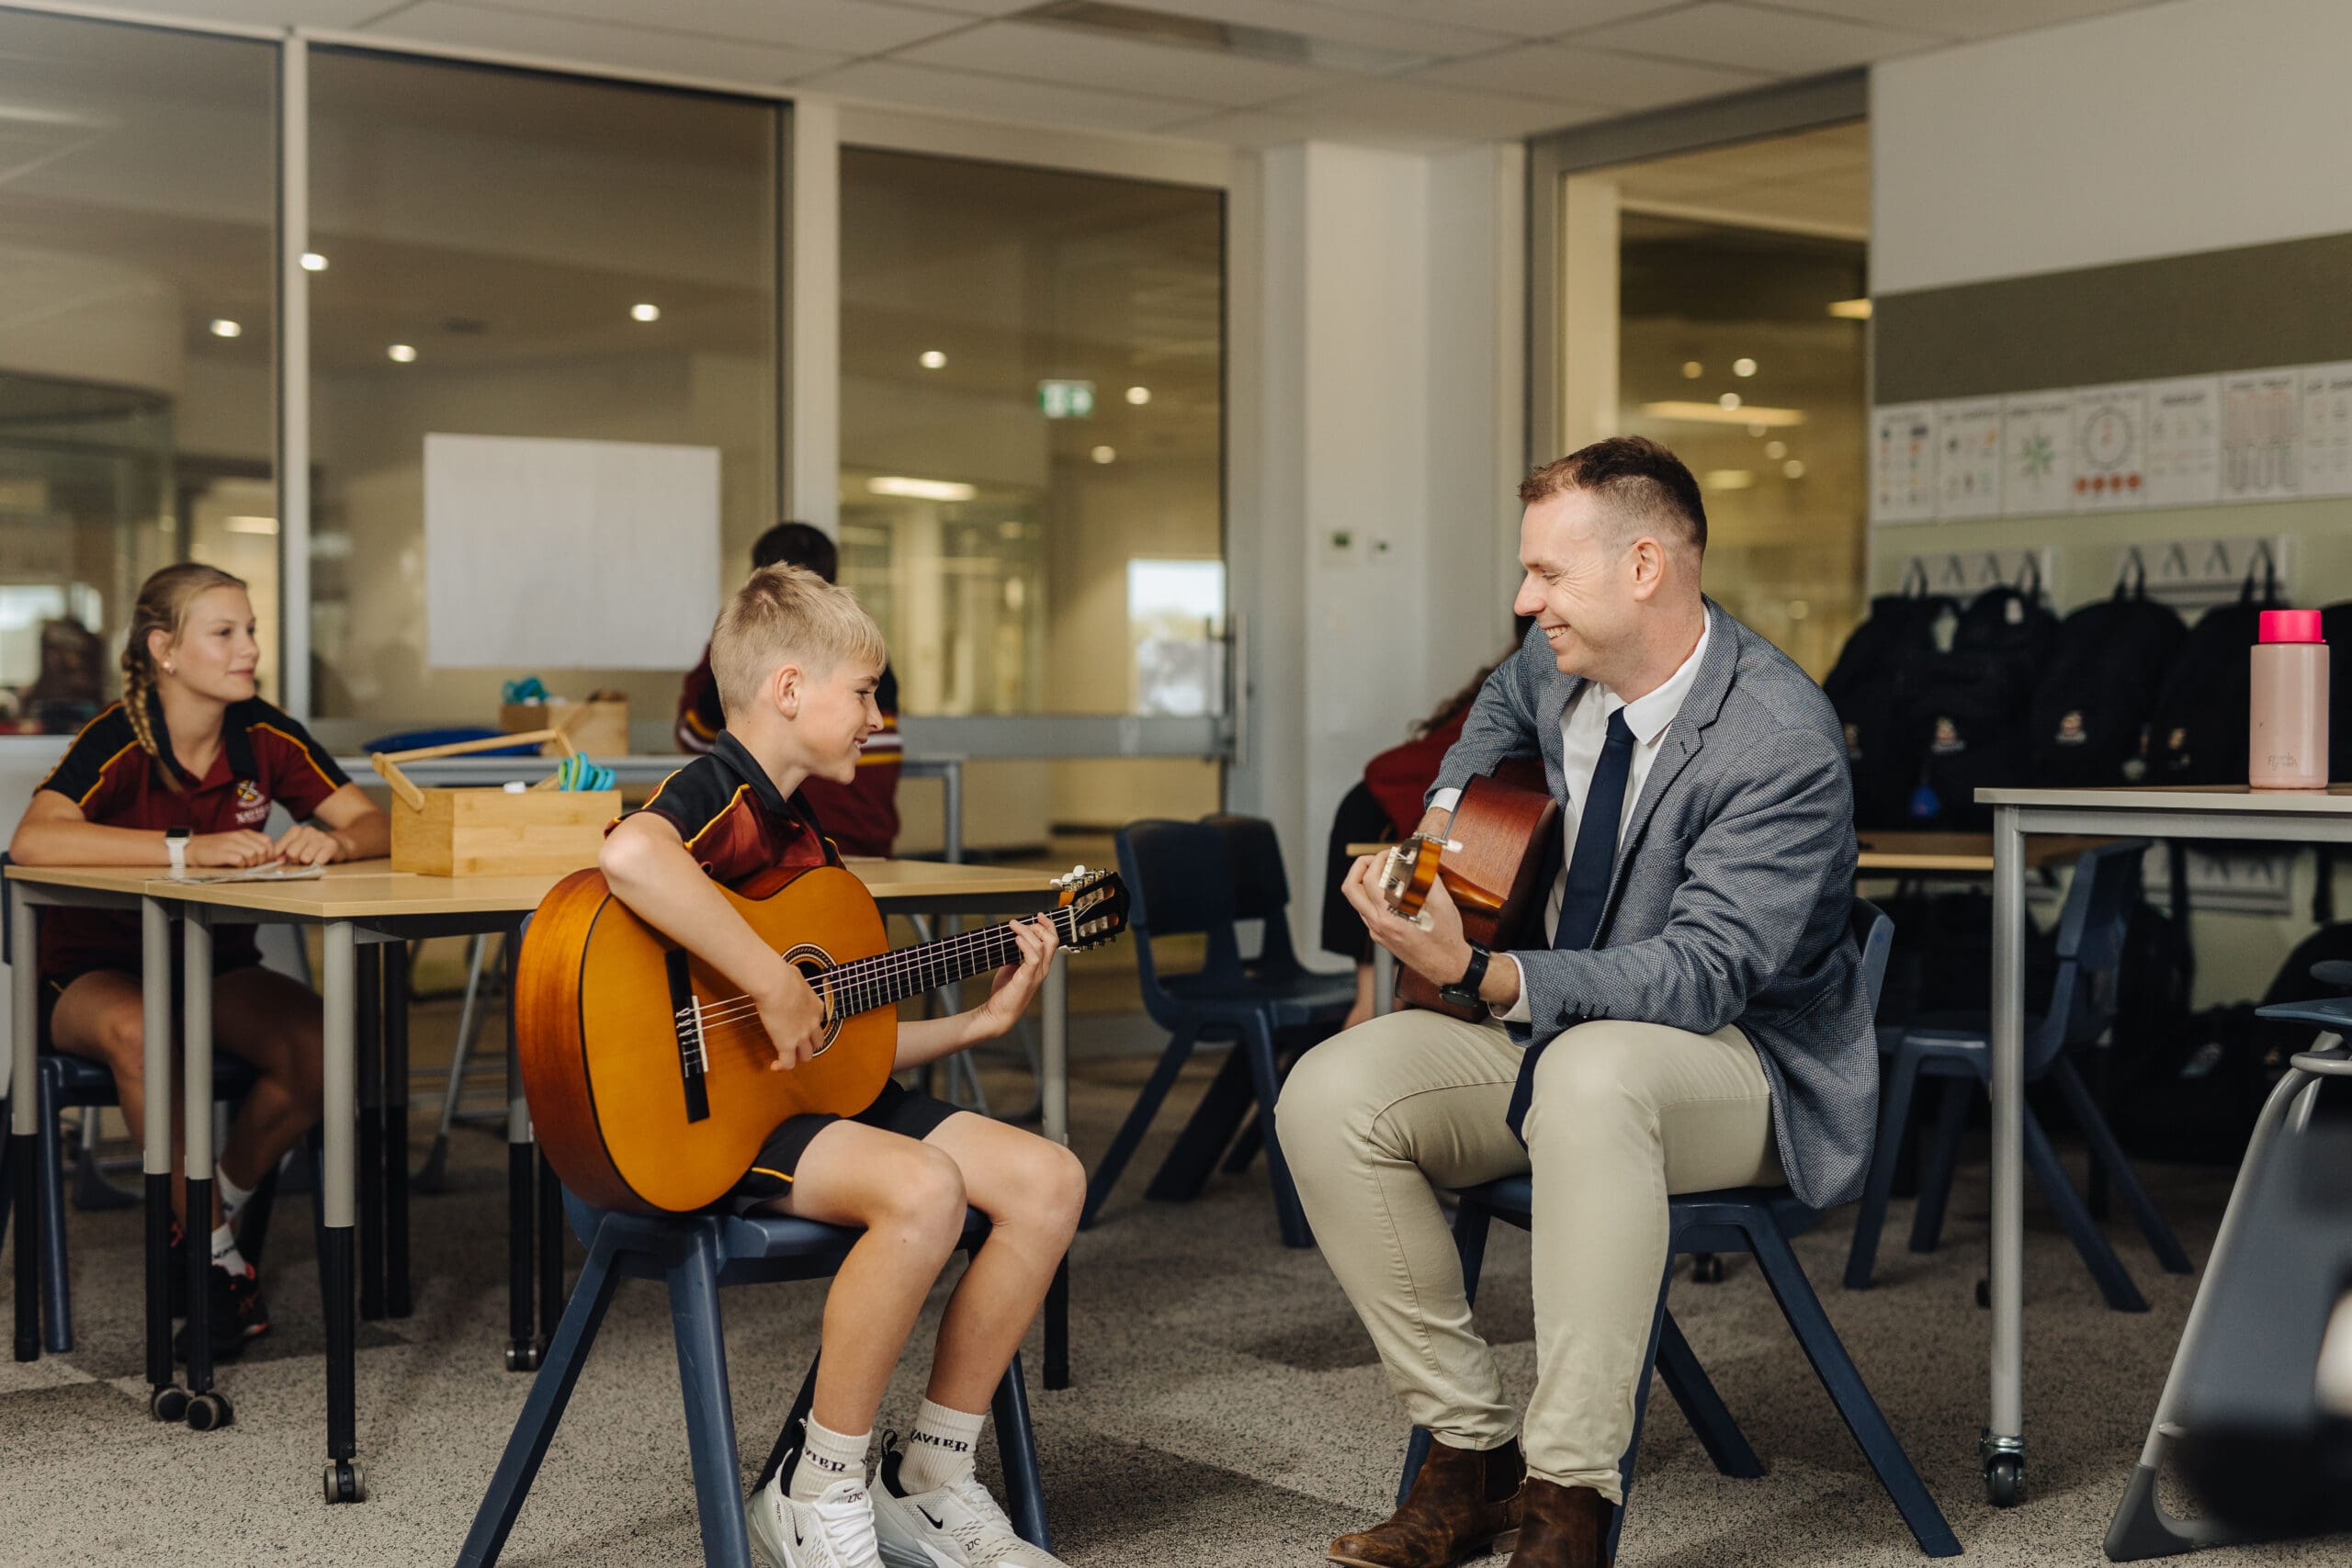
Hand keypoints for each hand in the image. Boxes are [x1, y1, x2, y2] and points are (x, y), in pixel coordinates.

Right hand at [189, 830, 278, 868]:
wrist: (192, 847)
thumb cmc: (216, 848)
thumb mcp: (236, 843)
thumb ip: (252, 847)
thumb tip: (273, 858)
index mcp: (244, 833)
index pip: (267, 841)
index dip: (270, 853)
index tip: (264, 861)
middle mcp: (239, 836)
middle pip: (263, 849)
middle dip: (262, 860)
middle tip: (253, 865)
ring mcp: (230, 844)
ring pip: (253, 854)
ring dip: (251, 864)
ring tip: (243, 865)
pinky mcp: (222, 853)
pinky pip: (240, 860)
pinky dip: (240, 865)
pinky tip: (235, 865)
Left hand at [273, 823, 343, 866]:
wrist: (341, 844)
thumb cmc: (315, 848)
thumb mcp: (297, 847)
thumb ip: (284, 852)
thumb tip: (276, 859)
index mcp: (296, 830)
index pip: (279, 848)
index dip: (283, 857)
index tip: (289, 860)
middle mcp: (308, 830)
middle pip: (291, 853)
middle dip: (296, 860)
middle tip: (305, 859)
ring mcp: (320, 836)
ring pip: (305, 857)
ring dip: (309, 863)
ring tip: (314, 859)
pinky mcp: (331, 845)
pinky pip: (319, 860)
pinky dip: (319, 864)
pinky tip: (322, 860)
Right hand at [754, 959, 827, 1071]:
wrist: (777, 984)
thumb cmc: (782, 976)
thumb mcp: (795, 975)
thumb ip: (794, 979)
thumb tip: (788, 973)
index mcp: (816, 1007)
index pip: (818, 1021)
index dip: (809, 1026)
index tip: (799, 1025)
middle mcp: (812, 1024)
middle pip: (818, 1042)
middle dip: (808, 1045)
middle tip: (796, 1044)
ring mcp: (801, 1036)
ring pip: (806, 1056)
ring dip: (797, 1057)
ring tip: (786, 1056)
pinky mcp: (787, 1044)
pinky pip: (788, 1063)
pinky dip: (782, 1067)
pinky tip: (774, 1066)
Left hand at [971, 915, 1059, 1039]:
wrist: (998, 1013)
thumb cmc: (1005, 992)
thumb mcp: (1011, 967)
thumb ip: (1016, 954)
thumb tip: (1012, 937)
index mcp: (1041, 966)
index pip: (1053, 941)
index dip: (1049, 926)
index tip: (1039, 915)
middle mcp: (1043, 969)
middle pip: (1052, 941)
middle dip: (1039, 926)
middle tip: (1020, 923)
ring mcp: (1037, 974)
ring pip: (1042, 946)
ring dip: (1027, 931)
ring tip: (1013, 926)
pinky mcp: (1027, 979)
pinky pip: (1033, 957)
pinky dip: (1025, 945)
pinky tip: (1016, 939)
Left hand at [1341, 852, 1472, 989]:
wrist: (1447, 966)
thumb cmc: (1446, 938)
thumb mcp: (1442, 902)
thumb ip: (1427, 876)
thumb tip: (1419, 857)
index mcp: (1390, 916)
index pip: (1370, 879)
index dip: (1379, 859)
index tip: (1392, 853)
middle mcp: (1378, 924)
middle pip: (1351, 888)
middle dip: (1362, 866)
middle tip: (1379, 858)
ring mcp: (1377, 931)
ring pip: (1356, 900)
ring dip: (1366, 881)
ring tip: (1385, 871)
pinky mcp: (1380, 936)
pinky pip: (1366, 911)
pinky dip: (1373, 895)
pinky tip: (1391, 890)